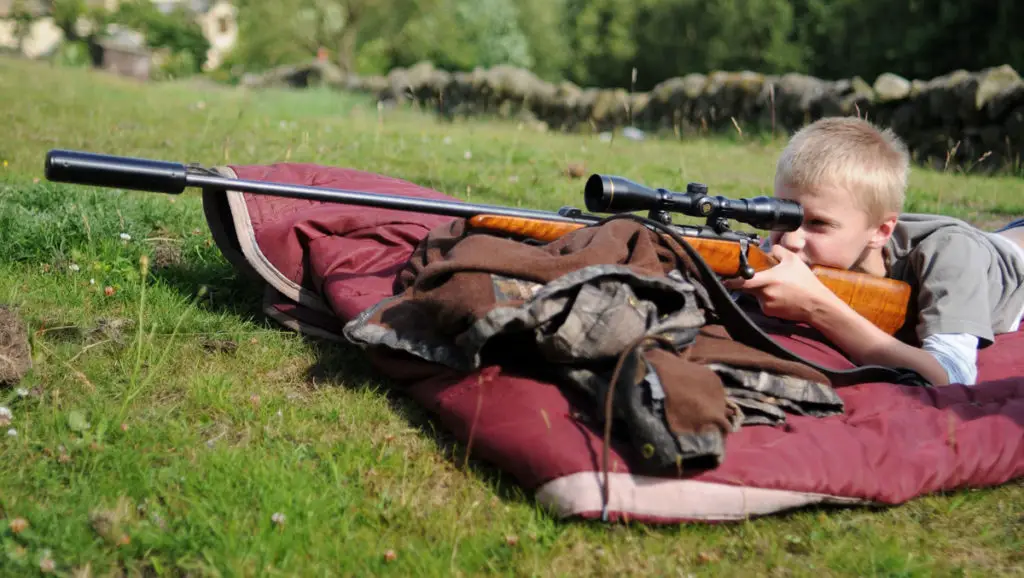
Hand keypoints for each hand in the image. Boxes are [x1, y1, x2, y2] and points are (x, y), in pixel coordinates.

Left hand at [722, 245, 836, 324]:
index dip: (731, 280)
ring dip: (761, 290)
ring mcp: (766, 305)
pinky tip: (780, 296)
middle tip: (761, 277)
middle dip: (750, 281)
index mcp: (768, 280)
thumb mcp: (794, 260)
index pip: (743, 281)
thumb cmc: (805, 282)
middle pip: (748, 287)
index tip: (724, 279)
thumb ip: (778, 251)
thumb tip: (769, 249)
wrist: (816, 305)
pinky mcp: (769, 313)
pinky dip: (767, 298)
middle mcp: (764, 294)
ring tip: (778, 287)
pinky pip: (762, 302)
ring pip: (756, 294)